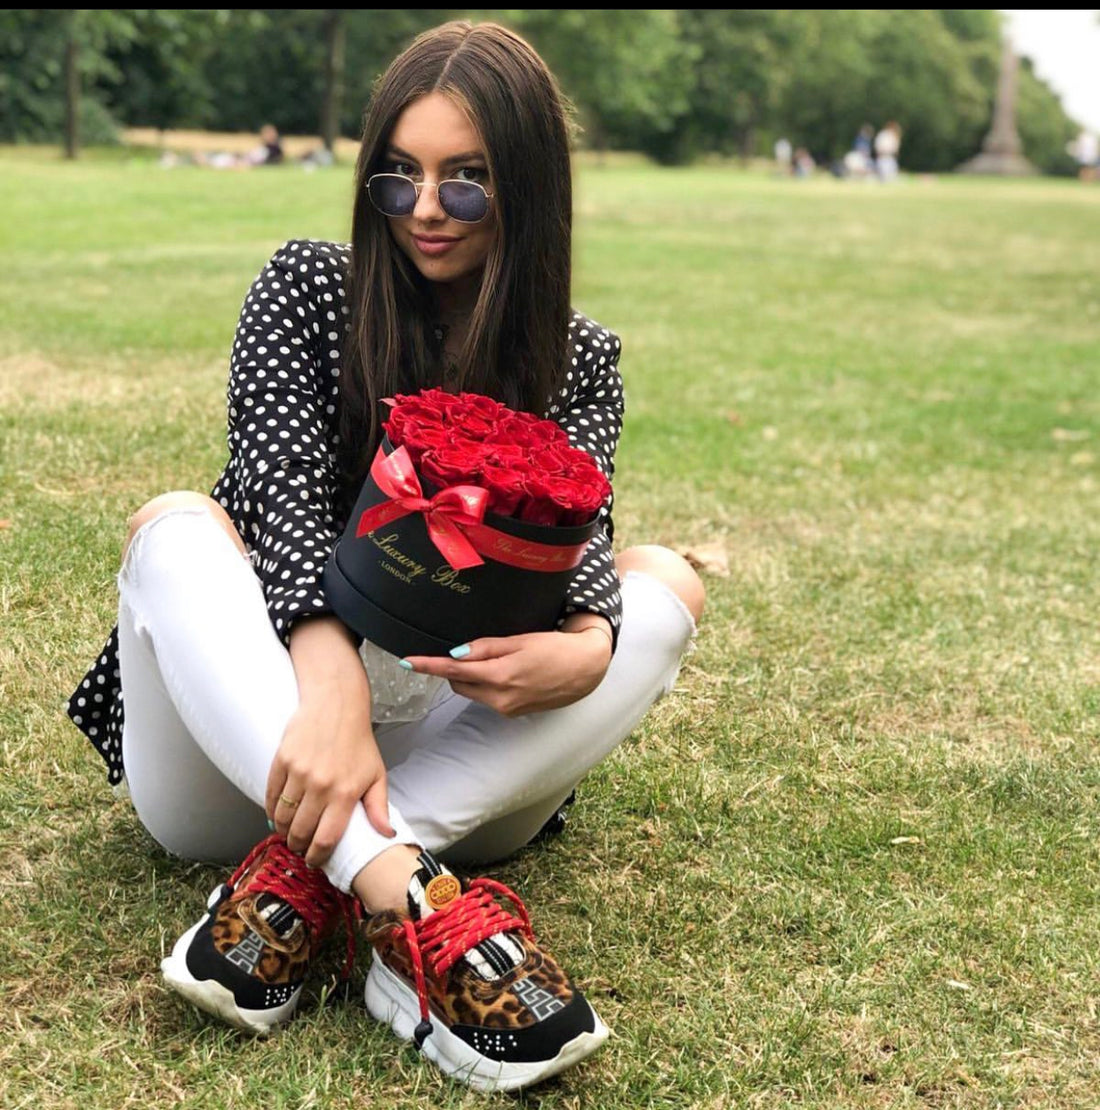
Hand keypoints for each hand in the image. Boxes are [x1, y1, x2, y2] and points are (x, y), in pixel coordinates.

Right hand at [266, 617, 394, 866]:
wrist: (336, 705)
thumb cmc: (358, 742)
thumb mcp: (376, 774)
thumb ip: (379, 807)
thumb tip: (387, 834)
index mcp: (346, 793)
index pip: (326, 839)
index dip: (317, 856)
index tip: (314, 860)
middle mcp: (321, 786)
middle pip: (300, 832)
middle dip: (298, 846)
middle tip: (300, 847)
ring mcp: (299, 773)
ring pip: (282, 817)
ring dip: (283, 830)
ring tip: (289, 832)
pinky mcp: (282, 761)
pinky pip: (271, 796)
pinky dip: (272, 810)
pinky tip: (278, 814)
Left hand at [401, 622, 612, 716]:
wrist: (586, 669)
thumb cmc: (555, 648)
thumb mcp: (520, 640)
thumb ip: (486, 648)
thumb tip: (456, 654)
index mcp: (500, 677)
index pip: (453, 670)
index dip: (428, 666)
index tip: (407, 662)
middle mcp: (500, 699)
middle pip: (460, 683)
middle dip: (455, 668)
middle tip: (467, 649)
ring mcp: (507, 709)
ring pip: (473, 691)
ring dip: (472, 677)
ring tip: (496, 658)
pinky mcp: (513, 713)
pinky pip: (489, 697)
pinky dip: (487, 684)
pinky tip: (507, 671)